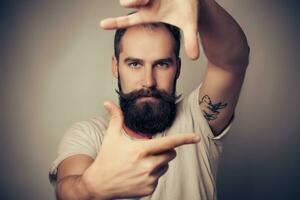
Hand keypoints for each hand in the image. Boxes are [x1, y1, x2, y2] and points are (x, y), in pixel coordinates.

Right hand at [82, 101, 199, 198]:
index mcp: (140, 150)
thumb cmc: (106, 159)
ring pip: (165, 166)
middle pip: (170, 154)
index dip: (184, 139)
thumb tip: (108, 103)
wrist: (99, 185)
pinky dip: (153, 175)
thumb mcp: (111, 137)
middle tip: (148, 151)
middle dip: (164, 150)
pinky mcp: (149, 190)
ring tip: (140, 164)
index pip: (168, 143)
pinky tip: (138, 175)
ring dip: (158, 163)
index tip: (197, 137)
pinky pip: (159, 179)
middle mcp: (147, 166)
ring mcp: (149, 179)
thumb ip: (115, 118)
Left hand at [100, 0, 199, 59]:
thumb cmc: (187, 9)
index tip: (101, 25)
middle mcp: (146, 2)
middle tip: (134, 2)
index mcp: (149, 15)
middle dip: (133, 0)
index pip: (128, 20)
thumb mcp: (190, 24)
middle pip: (132, 1)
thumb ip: (190, 40)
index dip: (115, 22)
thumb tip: (195, 58)